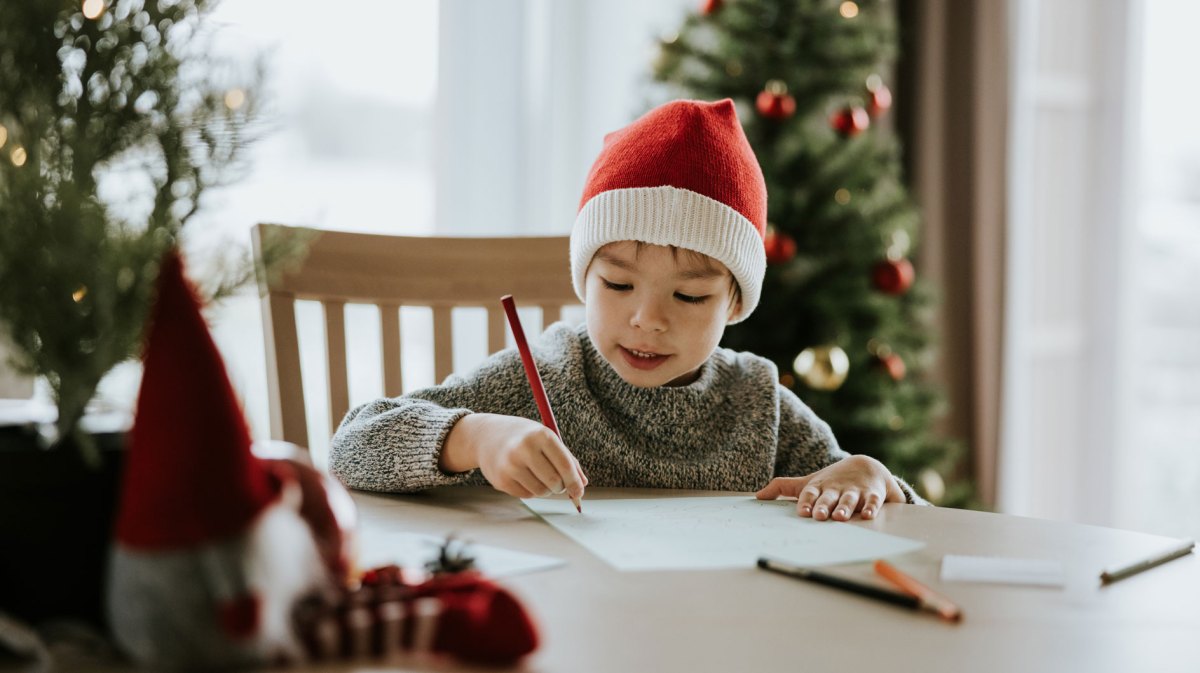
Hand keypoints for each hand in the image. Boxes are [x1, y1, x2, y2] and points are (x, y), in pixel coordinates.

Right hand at [442, 413, 587, 499]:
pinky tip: (524, 477)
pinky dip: (531, 490)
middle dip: (561, 487)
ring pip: (541, 492)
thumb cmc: (523, 437)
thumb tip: (582, 485)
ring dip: (546, 490)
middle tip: (558, 483)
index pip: (565, 465)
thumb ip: (567, 460)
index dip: (575, 482)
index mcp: (541, 435)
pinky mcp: (501, 480)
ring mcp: (510, 466)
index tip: (579, 492)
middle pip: (554, 482)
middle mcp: (524, 449)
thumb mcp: (546, 439)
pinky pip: (526, 495)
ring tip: (539, 476)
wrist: (486, 436)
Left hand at [755, 455, 904, 520]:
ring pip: (849, 499)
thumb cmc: (832, 480)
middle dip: (824, 506)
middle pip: (829, 497)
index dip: (806, 502)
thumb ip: (783, 487)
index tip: (802, 512)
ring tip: (840, 517)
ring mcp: (855, 491)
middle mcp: (836, 488)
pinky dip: (871, 507)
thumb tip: (757, 496)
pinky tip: (868, 515)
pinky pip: (873, 501)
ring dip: (845, 507)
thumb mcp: (809, 482)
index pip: (810, 493)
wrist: (866, 465)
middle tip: (819, 515)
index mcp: (820, 486)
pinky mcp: (873, 494)